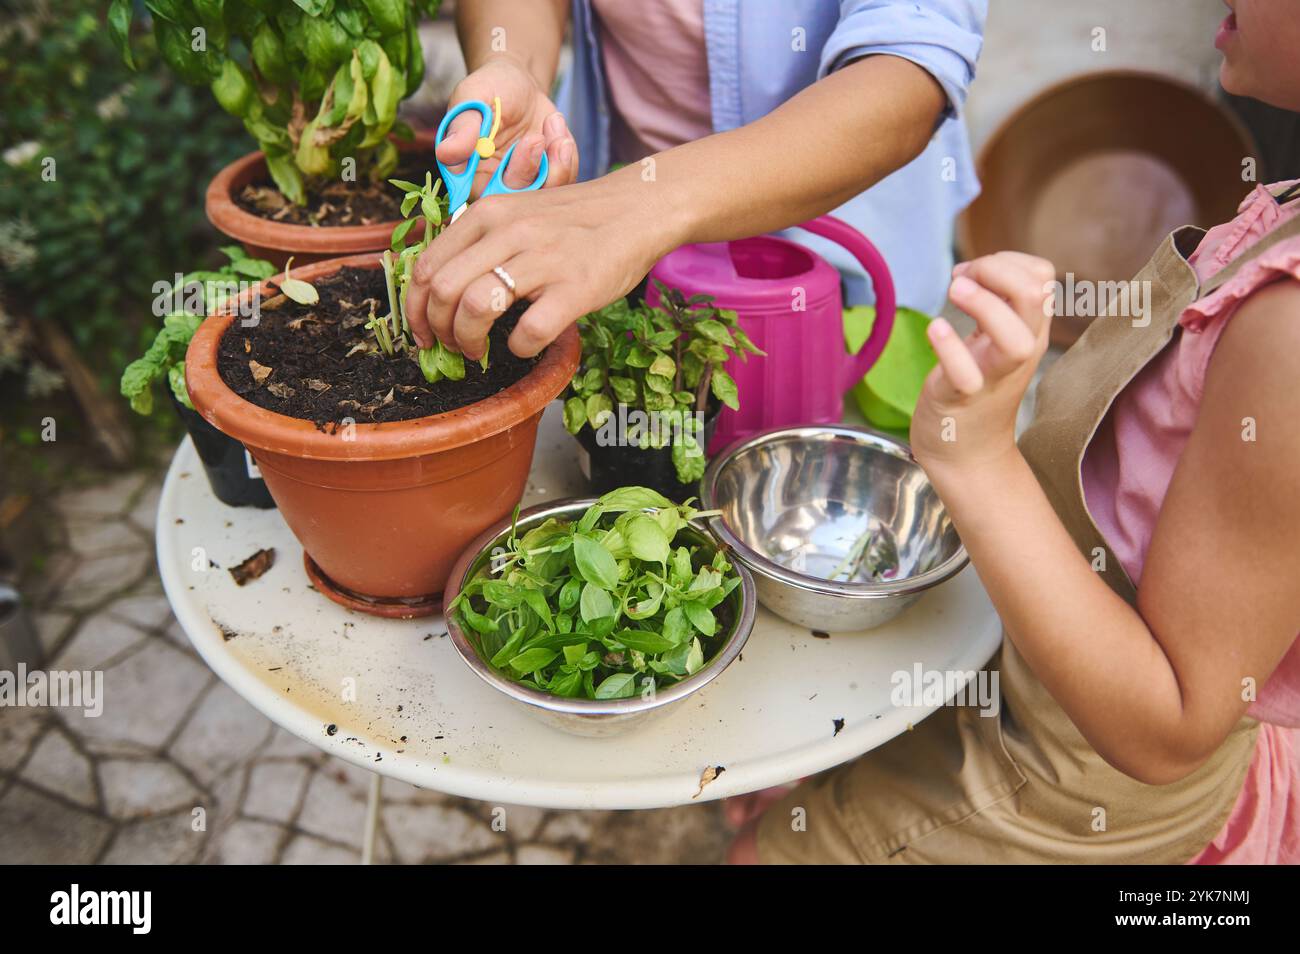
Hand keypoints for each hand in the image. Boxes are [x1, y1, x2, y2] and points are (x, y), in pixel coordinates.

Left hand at [404, 169, 678, 359]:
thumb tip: (443, 286)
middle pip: (445, 291)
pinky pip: (529, 331)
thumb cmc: (575, 221)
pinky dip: (518, 348)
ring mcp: (542, 260)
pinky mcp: (574, 288)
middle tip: (453, 346)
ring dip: (469, 342)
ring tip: (479, 352)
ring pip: (477, 308)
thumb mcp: (518, 212)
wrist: (638, 209)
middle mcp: (508, 232)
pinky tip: (524, 345)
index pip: (428, 267)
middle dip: (439, 330)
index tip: (423, 332)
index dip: (415, 309)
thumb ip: (481, 239)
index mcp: (488, 214)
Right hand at [437, 54, 578, 194]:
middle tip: (538, 137)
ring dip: (557, 163)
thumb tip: (446, 152)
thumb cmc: (490, 88)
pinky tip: (556, 127)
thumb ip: (463, 126)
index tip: (528, 143)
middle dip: (532, 171)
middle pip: (518, 202)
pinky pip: (565, 179)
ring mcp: (524, 185)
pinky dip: (567, 154)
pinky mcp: (547, 179)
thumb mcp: (473, 97)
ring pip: (546, 195)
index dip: (510, 178)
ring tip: (554, 124)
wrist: (518, 84)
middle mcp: (495, 187)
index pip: (486, 196)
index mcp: (468, 175)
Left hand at [909, 252, 1055, 473]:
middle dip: (996, 270)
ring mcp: (993, 376)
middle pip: (1036, 296)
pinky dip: (948, 346)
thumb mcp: (995, 340)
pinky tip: (935, 329)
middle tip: (960, 281)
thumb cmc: (977, 387)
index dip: (1006, 261)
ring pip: (1013, 338)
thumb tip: (976, 270)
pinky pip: (965, 374)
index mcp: (1030, 330)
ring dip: (982, 303)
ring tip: (952, 292)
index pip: (1042, 276)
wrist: (965, 452)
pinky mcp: (962, 399)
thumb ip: (996, 304)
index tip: (971, 274)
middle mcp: (1020, 351)